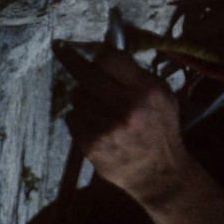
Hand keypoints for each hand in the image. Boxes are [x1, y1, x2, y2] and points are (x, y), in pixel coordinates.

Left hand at [53, 43, 190, 208]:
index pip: (110, 59)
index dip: (98, 55)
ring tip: (96, 107)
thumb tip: (107, 54)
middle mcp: (127, 107)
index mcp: (147, 91)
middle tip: (59, 49)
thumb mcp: (164, 97)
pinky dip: (79, 118)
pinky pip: (72, 119)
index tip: (85, 49)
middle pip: (87, 74)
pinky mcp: (93, 144)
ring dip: (82, 98)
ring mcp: (108, 127)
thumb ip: (138, 76)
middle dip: (69, 59)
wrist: (161, 174)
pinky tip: (92, 124)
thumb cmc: (162, 131)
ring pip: (77, 97)